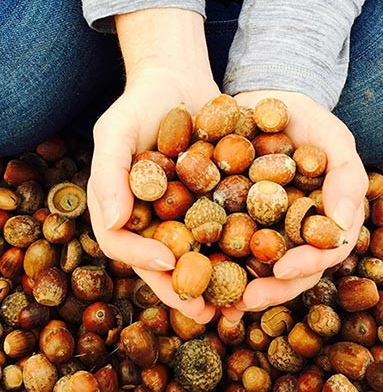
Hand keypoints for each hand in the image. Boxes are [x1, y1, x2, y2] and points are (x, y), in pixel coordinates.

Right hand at [87, 9, 220, 322]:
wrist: (178, 79)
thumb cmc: (139, 102)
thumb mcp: (116, 130)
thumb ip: (110, 173)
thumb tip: (113, 222)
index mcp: (122, 209)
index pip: (124, 244)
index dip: (143, 259)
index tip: (169, 263)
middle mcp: (152, 218)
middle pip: (165, 263)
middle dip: (184, 289)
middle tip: (206, 311)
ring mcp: (184, 213)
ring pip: (198, 256)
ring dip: (216, 282)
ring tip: (238, 302)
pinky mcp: (214, 203)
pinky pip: (226, 231)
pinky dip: (240, 250)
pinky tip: (263, 263)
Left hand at [225, 90, 367, 318]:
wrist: (262, 100)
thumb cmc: (306, 119)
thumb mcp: (334, 137)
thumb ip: (347, 176)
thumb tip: (343, 222)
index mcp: (322, 222)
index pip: (321, 254)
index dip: (305, 266)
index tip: (283, 270)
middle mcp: (293, 234)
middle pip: (288, 273)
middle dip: (269, 290)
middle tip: (245, 300)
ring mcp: (262, 229)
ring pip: (254, 268)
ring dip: (237, 287)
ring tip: (216, 300)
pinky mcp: (229, 219)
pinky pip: (220, 245)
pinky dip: (210, 261)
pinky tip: (190, 270)